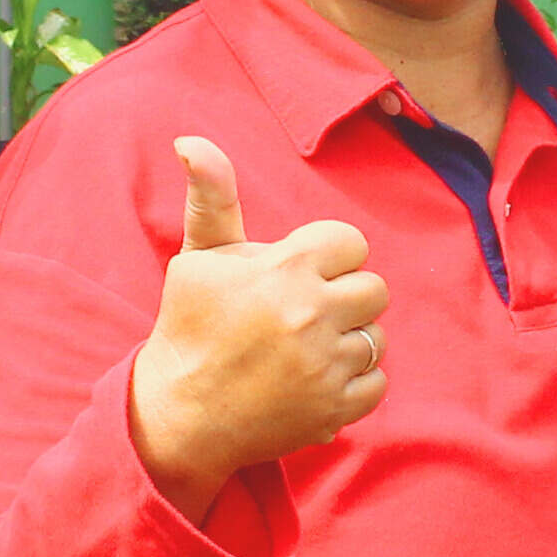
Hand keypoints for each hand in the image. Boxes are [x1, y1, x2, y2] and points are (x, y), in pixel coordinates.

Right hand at [128, 138, 388, 506]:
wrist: (179, 415)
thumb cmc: (189, 327)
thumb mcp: (199, 257)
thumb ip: (212, 196)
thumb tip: (191, 140)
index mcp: (285, 269)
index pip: (351, 243)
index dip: (327, 258)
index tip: (299, 276)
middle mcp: (311, 314)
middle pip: (374, 289)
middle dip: (344, 298)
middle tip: (306, 314)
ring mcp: (325, 365)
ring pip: (376, 337)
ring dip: (348, 342)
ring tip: (306, 350)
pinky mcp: (334, 410)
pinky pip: (377, 383)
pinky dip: (352, 384)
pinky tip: (316, 380)